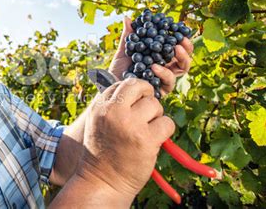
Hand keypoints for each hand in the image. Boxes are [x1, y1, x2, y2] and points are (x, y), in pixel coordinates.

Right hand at [77, 79, 174, 202]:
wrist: (103, 181)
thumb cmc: (103, 151)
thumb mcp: (98, 122)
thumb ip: (112, 105)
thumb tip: (137, 92)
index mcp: (101, 106)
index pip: (123, 84)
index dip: (134, 93)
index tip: (135, 104)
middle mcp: (114, 112)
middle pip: (140, 87)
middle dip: (147, 96)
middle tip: (146, 112)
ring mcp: (130, 124)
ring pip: (156, 105)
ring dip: (156, 117)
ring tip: (146, 131)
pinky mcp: (146, 139)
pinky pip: (167, 123)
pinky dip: (165, 131)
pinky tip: (154, 141)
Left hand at [108, 17, 193, 95]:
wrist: (111, 86)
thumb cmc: (118, 69)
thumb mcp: (124, 50)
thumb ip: (128, 35)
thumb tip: (127, 17)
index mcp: (160, 56)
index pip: (176, 45)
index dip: (181, 37)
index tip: (181, 28)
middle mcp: (166, 67)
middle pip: (184, 57)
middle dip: (187, 47)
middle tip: (182, 39)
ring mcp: (164, 79)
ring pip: (182, 69)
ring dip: (182, 58)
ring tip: (175, 49)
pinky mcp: (160, 90)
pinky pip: (168, 82)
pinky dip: (163, 72)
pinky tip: (155, 66)